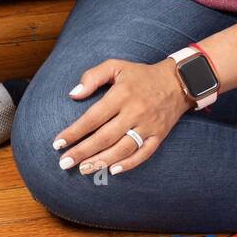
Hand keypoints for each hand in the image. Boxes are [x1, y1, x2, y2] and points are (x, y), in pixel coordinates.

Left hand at [53, 57, 192, 176]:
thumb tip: (74, 94)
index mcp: (122, 95)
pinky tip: (113, 170)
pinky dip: (129, 164)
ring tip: (83, 169)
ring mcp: (148, 125)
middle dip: (82, 152)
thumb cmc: (141, 75)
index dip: (74, 132)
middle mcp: (135, 112)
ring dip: (101, 161)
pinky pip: (144, 153)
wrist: (178, 81)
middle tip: (64, 163)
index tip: (58, 143)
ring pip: (123, 148)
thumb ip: (93, 77)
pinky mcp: (159, 135)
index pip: (93, 117)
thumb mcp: (116, 66)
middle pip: (105, 137)